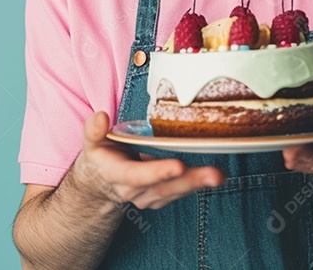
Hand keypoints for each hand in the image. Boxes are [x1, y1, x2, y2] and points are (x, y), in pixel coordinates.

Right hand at [72, 111, 225, 209]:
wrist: (102, 180)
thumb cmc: (102, 155)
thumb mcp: (92, 141)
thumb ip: (94, 130)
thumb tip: (101, 116)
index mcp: (117, 175)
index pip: (138, 175)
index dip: (158, 172)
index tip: (178, 165)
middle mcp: (134, 191)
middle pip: (164, 187)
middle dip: (190, 181)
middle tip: (215, 174)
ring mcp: (149, 197)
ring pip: (176, 191)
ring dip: (199, 184)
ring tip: (220, 175)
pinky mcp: (161, 197)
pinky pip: (180, 192)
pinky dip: (197, 184)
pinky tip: (214, 176)